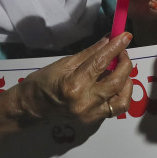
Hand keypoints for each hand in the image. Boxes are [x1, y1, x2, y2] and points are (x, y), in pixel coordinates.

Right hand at [21, 33, 137, 123]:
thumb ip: (90, 53)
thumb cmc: (42, 82)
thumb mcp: (64, 63)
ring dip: (127, 81)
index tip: (126, 36)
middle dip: (125, 63)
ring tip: (121, 69)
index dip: (115, 47)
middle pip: (116, 81)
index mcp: (74, 85)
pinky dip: (121, 94)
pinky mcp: (93, 121)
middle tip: (122, 51)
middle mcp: (85, 102)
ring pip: (122, 99)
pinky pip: (115, 108)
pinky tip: (117, 84)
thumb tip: (108, 40)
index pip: (101, 63)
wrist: (30, 108)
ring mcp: (90, 115)